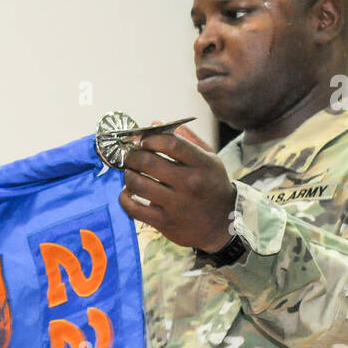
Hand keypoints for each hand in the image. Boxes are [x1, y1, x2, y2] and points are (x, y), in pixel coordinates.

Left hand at [118, 125, 235, 250]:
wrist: (222, 224)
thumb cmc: (212, 186)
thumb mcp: (209, 159)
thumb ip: (186, 139)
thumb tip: (154, 123)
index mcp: (202, 164)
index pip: (171, 143)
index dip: (151, 139)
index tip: (144, 141)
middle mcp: (190, 184)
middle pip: (148, 162)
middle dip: (133, 156)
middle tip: (132, 156)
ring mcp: (177, 205)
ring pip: (138, 184)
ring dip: (128, 175)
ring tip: (131, 174)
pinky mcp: (165, 222)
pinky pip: (134, 208)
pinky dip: (124, 198)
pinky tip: (128, 193)